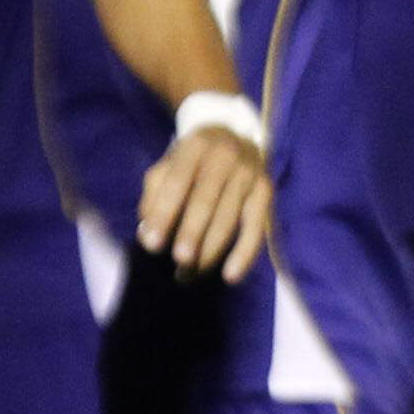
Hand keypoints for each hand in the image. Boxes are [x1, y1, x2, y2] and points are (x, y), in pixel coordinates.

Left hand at [139, 123, 269, 281]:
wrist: (234, 137)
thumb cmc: (193, 162)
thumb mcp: (168, 166)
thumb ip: (154, 195)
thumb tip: (147, 233)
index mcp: (195, 146)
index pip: (177, 182)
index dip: (164, 214)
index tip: (152, 245)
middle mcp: (225, 155)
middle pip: (206, 201)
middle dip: (192, 234)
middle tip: (180, 263)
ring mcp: (249, 172)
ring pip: (230, 218)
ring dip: (210, 251)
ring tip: (190, 275)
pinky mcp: (266, 190)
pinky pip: (256, 227)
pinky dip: (245, 253)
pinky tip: (230, 276)